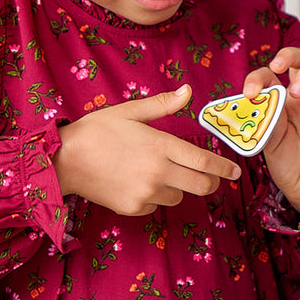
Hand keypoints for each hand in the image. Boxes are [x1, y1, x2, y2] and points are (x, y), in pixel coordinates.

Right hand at [53, 85, 239, 215]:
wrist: (62, 161)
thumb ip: (163, 104)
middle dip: (211, 181)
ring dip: (178, 186)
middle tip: (209, 175)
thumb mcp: (130, 111)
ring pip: (180, 195)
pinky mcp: (134, 209)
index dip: (225, 168)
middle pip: (202, 185)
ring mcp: (146, 193)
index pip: (205, 161)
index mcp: (161, 146)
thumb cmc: (96, 131)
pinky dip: (156, 196)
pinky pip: (157, 205)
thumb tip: (188, 90)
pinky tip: (138, 182)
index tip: (237, 171)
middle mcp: (158, 173)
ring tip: (156, 171)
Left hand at [244, 48, 299, 222]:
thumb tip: (259, 99)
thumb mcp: (268, 140)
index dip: (258, 77)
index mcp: (280, 99)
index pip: (270, 75)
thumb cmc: (286, 163)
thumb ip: (267, 117)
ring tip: (297, 92)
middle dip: (288, 54)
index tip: (249, 93)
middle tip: (277, 65)